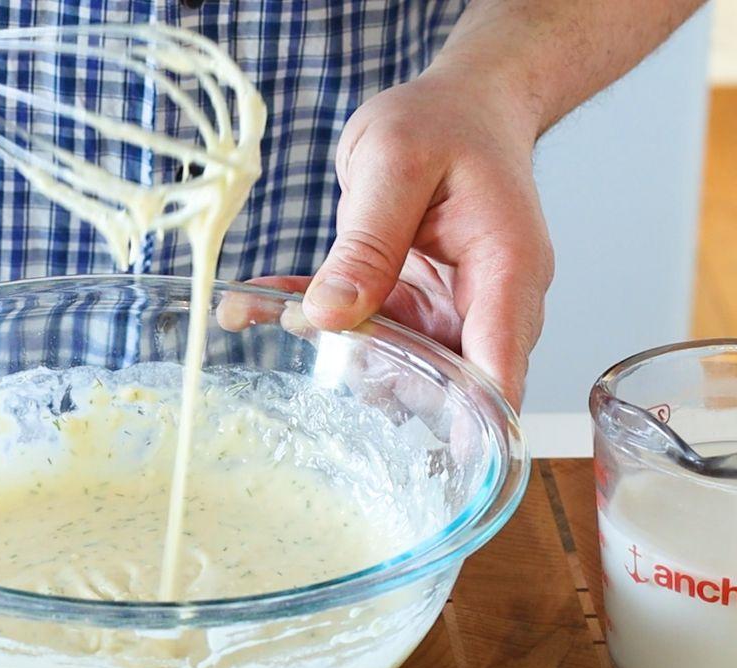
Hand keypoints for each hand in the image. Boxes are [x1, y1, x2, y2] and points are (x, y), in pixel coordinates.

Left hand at [257, 66, 552, 408]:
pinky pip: (365, 331)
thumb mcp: (395, 163)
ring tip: (272, 310)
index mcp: (507, 271)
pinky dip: (313, 321)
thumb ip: (367, 241)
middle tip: (303, 329)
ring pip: (395, 364)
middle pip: (445, 380)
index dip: (474, 423)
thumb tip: (331, 316)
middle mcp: (488, 303)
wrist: (457, 108)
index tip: (439, 464)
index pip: (499, 366)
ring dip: (332, 348)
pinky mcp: (415, 308)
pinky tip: (256, 307)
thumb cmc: (444, 122)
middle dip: (372, 373)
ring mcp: (450, 311)